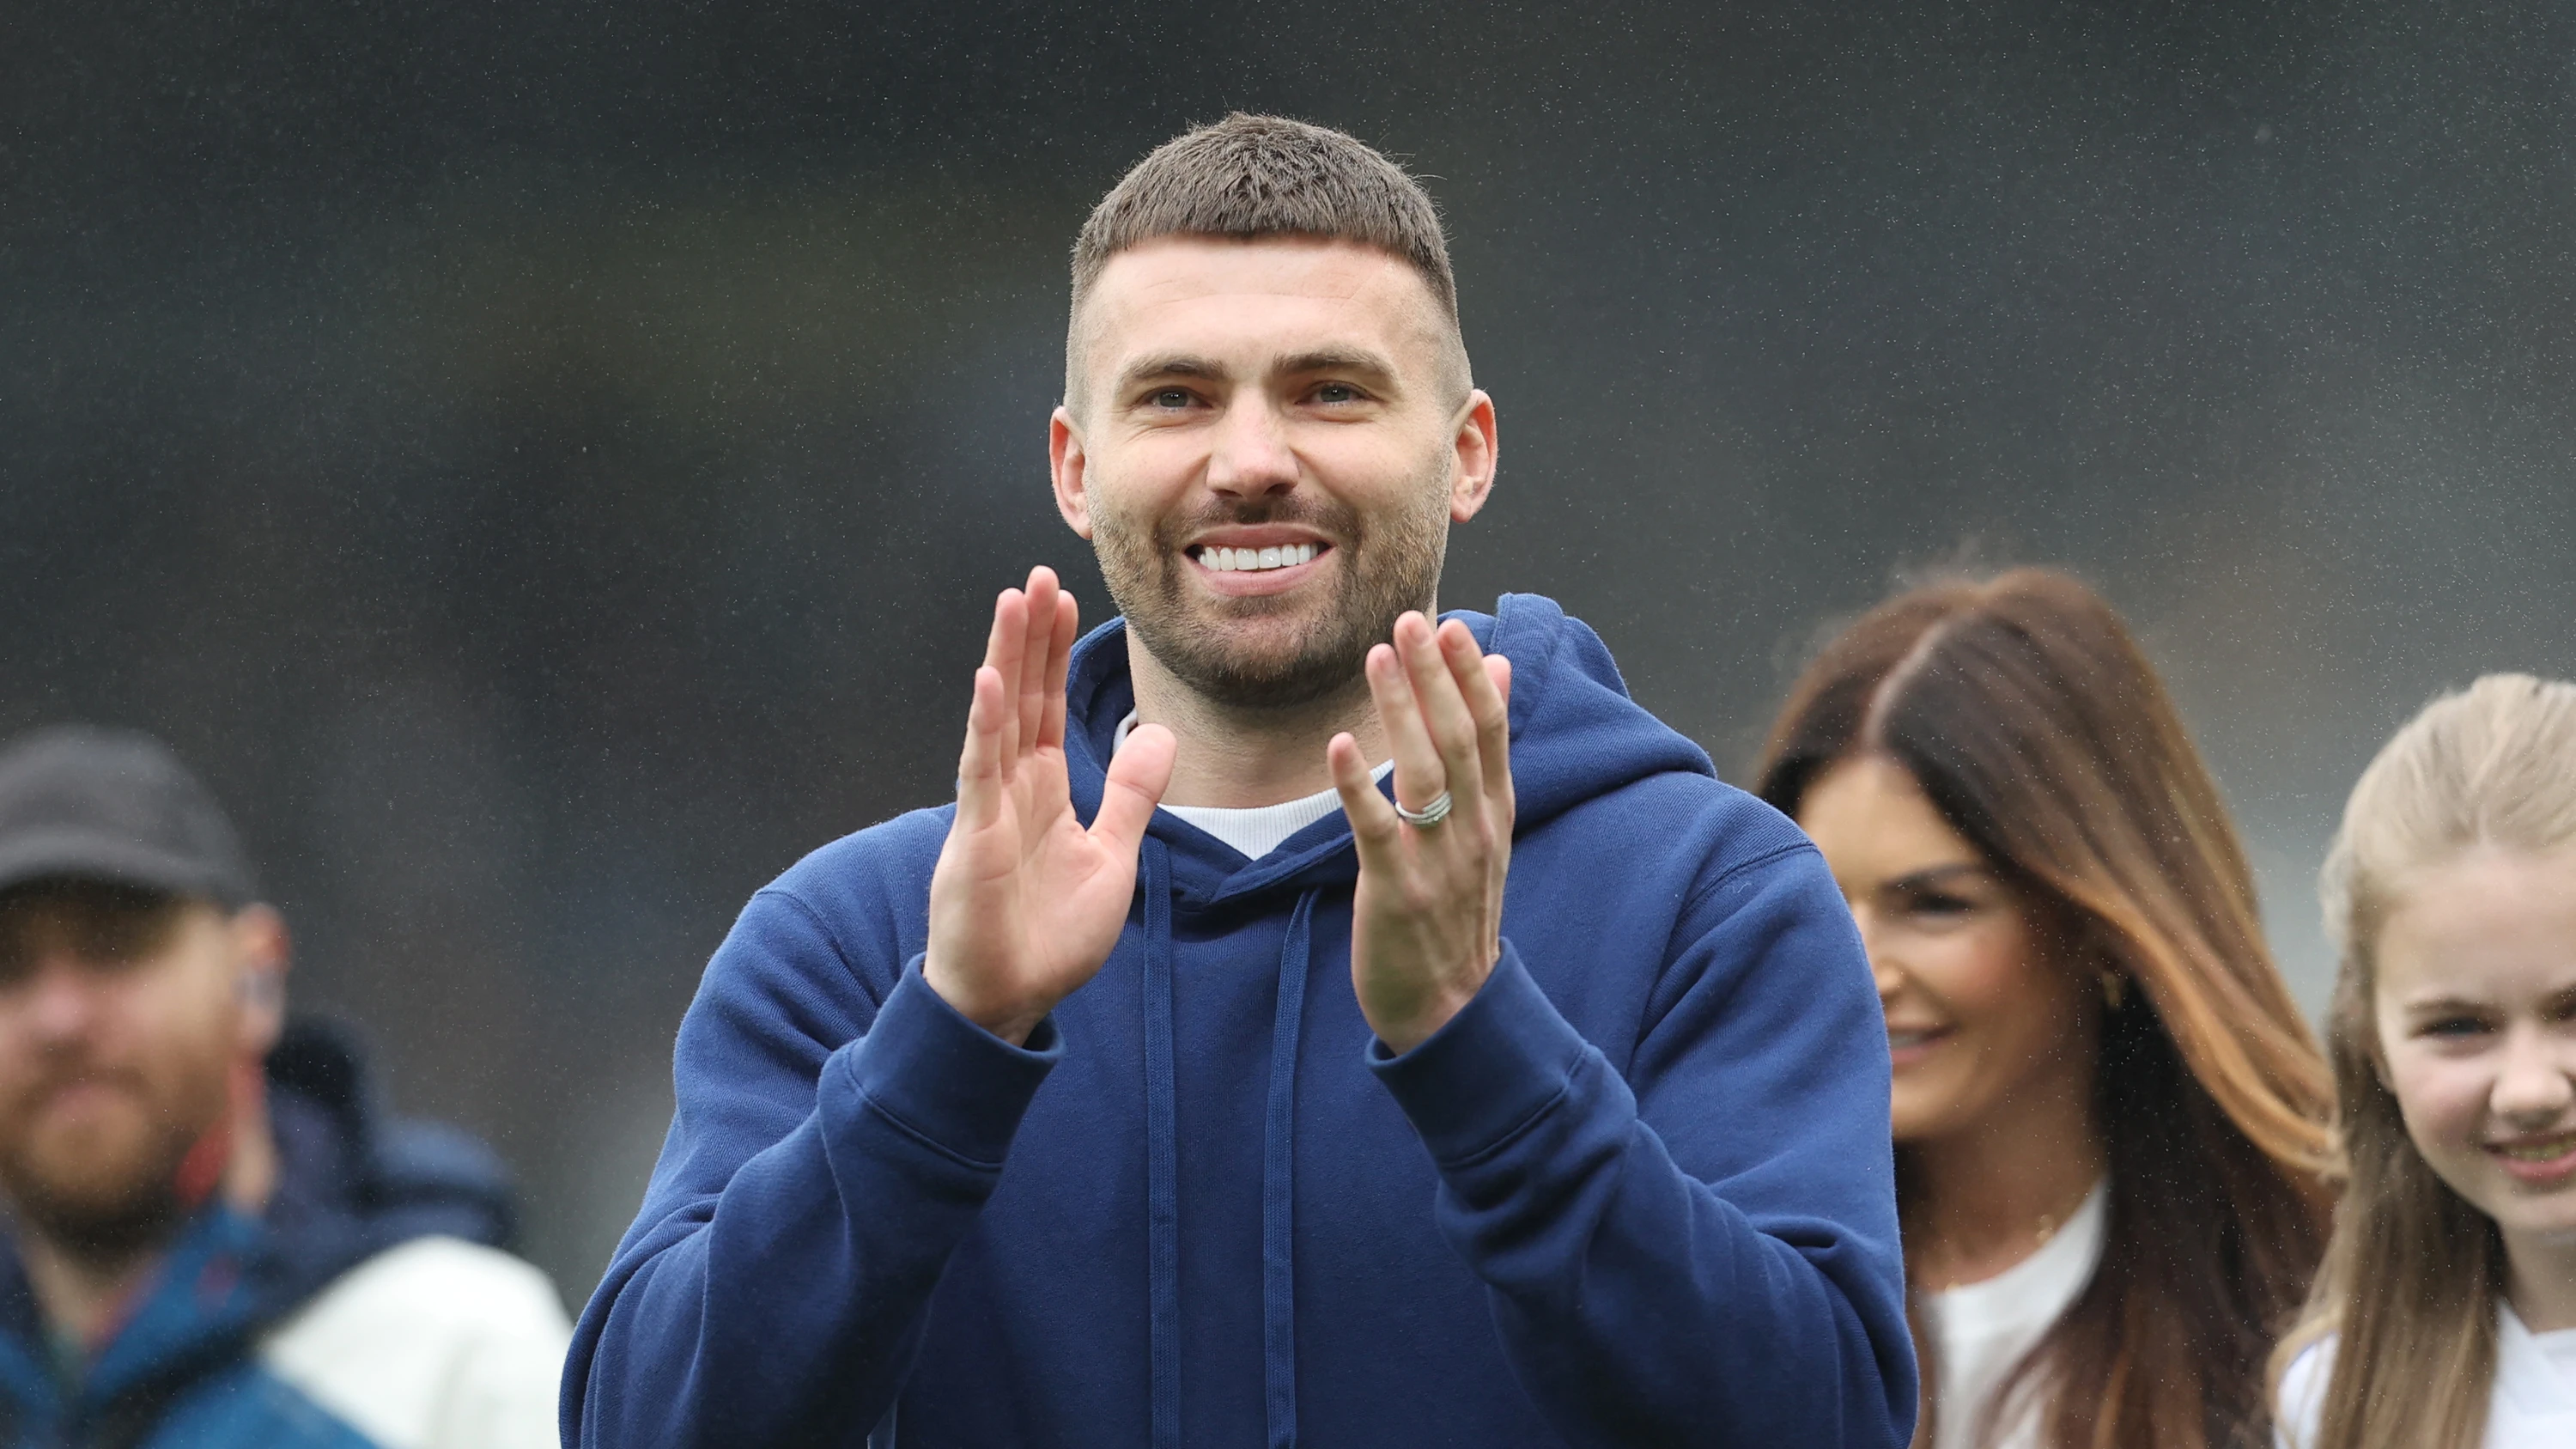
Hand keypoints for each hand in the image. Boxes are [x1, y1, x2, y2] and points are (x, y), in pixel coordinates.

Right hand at [924, 567, 1175, 1044]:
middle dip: (1031, 636)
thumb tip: (1160, 736)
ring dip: (1007, 659)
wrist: (1011, 999)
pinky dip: (984, 726)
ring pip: (999, 717)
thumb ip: (1129, 795)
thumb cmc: (1050, 936)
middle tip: (1038, 575)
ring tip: (1013, 601)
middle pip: (1023, 695)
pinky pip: (980, 771)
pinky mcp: (975, 838)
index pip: (1047, 705)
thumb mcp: (1111, 855)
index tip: (1064, 598)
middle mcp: (1010, 787)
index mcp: (1041, 790)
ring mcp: (988, 808)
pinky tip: (989, 680)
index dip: (1056, 652)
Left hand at [1328, 613, 1513, 1053]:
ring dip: (1401, 712)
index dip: (1471, 677)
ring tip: (1378, 657)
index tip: (1452, 627)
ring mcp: (1438, 861)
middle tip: (1410, 620)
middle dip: (1436, 677)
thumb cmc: (1456, 911)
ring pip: (1425, 774)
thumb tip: (1498, 670)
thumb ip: (1488, 753)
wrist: (1451, 1007)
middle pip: (1459, 740)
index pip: (1491, 731)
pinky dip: (1360, 786)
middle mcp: (1474, 830)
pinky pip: (1378, 830)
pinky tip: (1340, 745)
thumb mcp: (1486, 831)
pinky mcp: (1397, 891)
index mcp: (1495, 813)